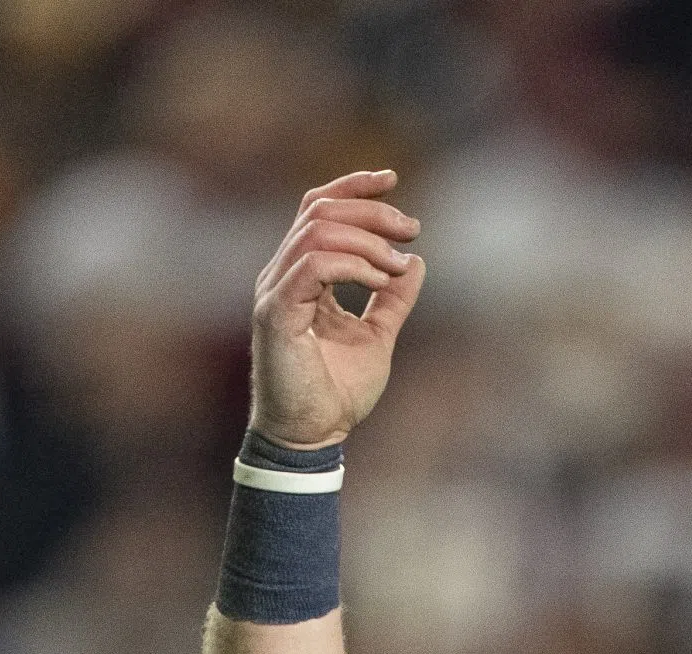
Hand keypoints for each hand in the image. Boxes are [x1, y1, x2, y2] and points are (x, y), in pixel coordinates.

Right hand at [249, 170, 424, 448]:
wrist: (313, 437)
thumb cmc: (337, 393)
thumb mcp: (378, 337)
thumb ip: (393, 300)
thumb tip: (416, 262)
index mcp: (302, 275)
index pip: (318, 209)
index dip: (353, 187)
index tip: (392, 179)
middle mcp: (283, 275)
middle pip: (321, 212)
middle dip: (372, 212)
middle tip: (412, 229)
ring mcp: (276, 291)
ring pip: (316, 233)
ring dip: (366, 240)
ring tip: (398, 263)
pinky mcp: (277, 312)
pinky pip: (312, 266)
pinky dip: (353, 265)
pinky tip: (380, 278)